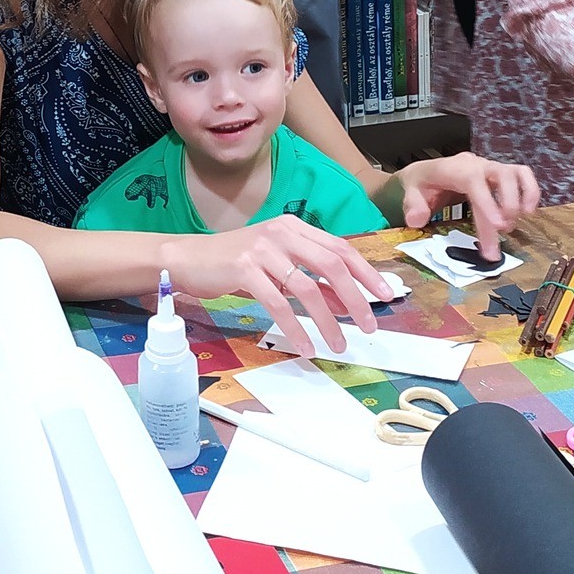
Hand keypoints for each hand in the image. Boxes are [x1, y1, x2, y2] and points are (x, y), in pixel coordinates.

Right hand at [158, 215, 390, 354]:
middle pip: (332, 265)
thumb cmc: (233, 263)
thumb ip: (311, 280)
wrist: (188, 259)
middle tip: (369, 326)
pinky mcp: (244, 269)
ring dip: (328, 320)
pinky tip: (305, 346)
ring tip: (339, 344)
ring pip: (307, 287)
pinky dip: (296, 328)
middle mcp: (282, 232)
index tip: (385, 295)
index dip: (367, 273)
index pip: (340, 248)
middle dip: (356, 298)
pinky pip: (278, 304)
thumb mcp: (277, 267)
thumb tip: (347, 302)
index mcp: (294, 227)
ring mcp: (262, 249)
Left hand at [398, 154, 541, 259]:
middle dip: (506, 205)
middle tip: (503, 232)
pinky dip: (530, 191)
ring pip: (516, 173)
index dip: (488, 202)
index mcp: (453, 168)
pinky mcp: (500, 175)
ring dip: (522, 197)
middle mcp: (476, 165)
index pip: (474, 181)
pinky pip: (522, 175)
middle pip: (500, 176)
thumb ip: (412, 206)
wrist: (426, 173)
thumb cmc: (421, 184)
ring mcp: (490, 168)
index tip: (498, 225)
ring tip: (514, 224)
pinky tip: (528, 212)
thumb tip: (417, 219)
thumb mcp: (410, 193)